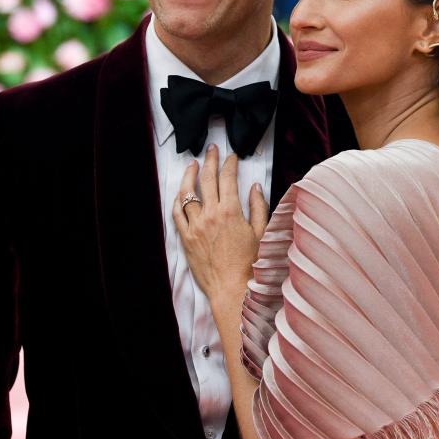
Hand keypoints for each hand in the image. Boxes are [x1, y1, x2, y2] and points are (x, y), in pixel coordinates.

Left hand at [173, 145, 268, 303]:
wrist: (231, 289)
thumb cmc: (249, 263)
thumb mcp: (261, 232)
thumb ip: (258, 206)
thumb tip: (255, 187)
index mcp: (231, 211)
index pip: (228, 178)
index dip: (230, 164)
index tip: (232, 157)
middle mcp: (210, 215)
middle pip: (207, 179)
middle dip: (211, 161)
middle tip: (212, 150)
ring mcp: (195, 226)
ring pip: (187, 193)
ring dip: (190, 175)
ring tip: (193, 165)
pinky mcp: (186, 238)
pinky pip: (177, 213)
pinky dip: (178, 200)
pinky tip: (181, 192)